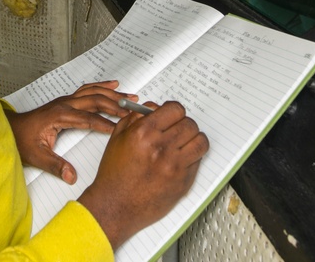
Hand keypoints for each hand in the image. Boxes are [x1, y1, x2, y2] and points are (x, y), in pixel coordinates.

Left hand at [5, 80, 134, 183]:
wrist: (12, 129)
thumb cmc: (22, 140)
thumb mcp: (37, 156)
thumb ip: (55, 166)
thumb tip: (71, 176)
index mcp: (59, 115)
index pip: (88, 119)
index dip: (106, 123)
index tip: (121, 128)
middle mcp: (64, 104)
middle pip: (95, 100)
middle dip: (115, 105)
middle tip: (132, 110)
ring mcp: (66, 100)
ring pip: (93, 92)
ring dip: (112, 94)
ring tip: (130, 96)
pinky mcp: (66, 101)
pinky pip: (88, 90)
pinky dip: (102, 87)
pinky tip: (112, 85)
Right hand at [77, 101, 208, 249]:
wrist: (115, 206)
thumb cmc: (114, 175)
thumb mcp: (117, 138)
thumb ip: (136, 118)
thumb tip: (154, 108)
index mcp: (143, 133)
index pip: (175, 109)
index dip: (173, 110)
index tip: (172, 114)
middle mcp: (161, 148)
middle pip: (189, 124)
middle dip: (183, 124)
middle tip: (176, 130)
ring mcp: (174, 166)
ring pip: (200, 140)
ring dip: (193, 139)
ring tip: (183, 143)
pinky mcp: (183, 181)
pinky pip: (198, 160)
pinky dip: (192, 156)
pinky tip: (180, 159)